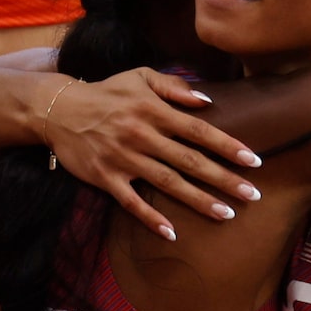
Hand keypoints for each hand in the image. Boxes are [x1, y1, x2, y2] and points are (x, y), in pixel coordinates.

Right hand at [44, 68, 261, 241]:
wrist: (57, 109)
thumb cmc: (105, 92)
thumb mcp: (139, 77)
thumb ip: (174, 86)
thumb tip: (207, 101)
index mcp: (154, 111)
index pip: (199, 131)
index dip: (228, 146)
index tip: (253, 161)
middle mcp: (142, 136)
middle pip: (190, 161)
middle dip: (224, 179)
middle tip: (252, 195)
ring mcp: (124, 159)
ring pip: (168, 183)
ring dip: (199, 200)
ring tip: (226, 214)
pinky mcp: (106, 178)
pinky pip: (131, 202)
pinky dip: (151, 219)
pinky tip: (172, 233)